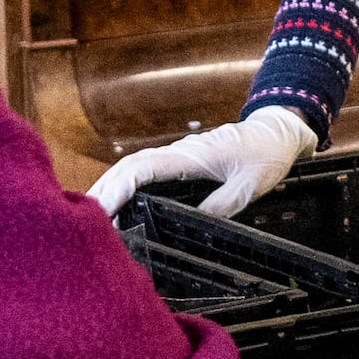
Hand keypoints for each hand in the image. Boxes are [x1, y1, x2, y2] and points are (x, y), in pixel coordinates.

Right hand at [91, 104, 314, 219]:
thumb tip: (193, 225)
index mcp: (188, 157)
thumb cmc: (265, 154)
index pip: (140, 169)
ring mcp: (177, 158)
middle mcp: (176, 154)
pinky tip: (118, 206)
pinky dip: (126, 186)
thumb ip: (221, 205)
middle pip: (126, 168)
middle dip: (102, 191)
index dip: (117, 188)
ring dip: (110, 188)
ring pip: (133, 169)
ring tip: (92, 217)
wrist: (278, 132)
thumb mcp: (249, 186)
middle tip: (81, 221)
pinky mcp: (181, 164)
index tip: (101, 211)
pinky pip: (146, 173)